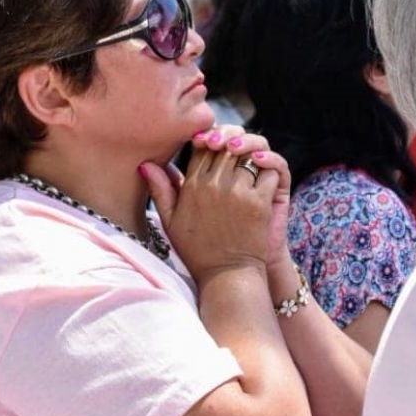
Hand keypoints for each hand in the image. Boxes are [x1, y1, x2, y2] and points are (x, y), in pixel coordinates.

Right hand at [139, 130, 281, 283]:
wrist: (226, 275)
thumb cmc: (197, 250)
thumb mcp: (171, 221)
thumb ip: (160, 190)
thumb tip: (146, 164)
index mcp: (192, 186)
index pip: (203, 147)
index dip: (212, 140)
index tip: (217, 145)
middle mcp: (214, 185)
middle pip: (226, 145)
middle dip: (234, 141)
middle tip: (238, 148)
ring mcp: (238, 192)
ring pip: (248, 155)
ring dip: (252, 154)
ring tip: (251, 161)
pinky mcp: (259, 202)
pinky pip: (268, 171)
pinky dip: (269, 169)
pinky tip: (266, 175)